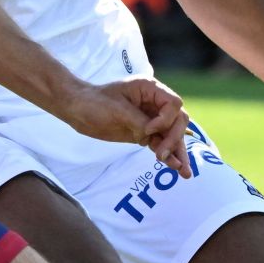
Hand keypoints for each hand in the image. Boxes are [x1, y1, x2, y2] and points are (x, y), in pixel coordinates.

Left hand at [59, 77, 191, 172]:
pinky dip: (169, 156)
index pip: (173, 103)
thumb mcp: (117, 109)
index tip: (148, 129)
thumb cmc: (94, 102)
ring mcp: (151, 119)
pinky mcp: (144, 133)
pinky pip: (161, 144)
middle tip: (161, 155)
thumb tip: (152, 136)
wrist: (78, 110)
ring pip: (172, 136)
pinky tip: (177, 168)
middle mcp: (154, 103)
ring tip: (186, 173)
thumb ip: (138, 122)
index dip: (166, 119)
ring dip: (179, 153)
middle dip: (174, 139)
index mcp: (150, 89)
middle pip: (178, 120)